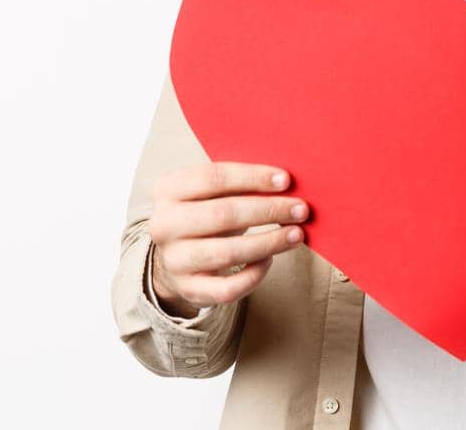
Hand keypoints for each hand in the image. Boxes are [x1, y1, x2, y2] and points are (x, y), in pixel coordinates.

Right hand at [148, 161, 310, 317]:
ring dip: (269, 242)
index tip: (286, 180)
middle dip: (268, 210)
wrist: (177, 255)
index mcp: (168, 190)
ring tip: (296, 234)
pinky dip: (254, 275)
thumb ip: (240, 183)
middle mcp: (165, 225)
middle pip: (223, 214)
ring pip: (228, 252)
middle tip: (300, 209)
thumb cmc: (205, 213)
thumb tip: (286, 182)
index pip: (214, 177)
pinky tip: (269, 260)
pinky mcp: (189, 289)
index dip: (253, 177)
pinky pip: (228, 288)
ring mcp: (174, 260)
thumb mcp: (211, 192)